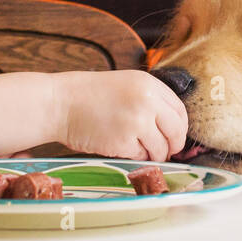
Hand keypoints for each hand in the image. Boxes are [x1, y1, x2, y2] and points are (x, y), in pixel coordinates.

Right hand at [53, 70, 188, 161]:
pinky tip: (119, 146)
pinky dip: (133, 156)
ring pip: (160, 148)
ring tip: (137, 148)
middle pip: (176, 132)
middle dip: (173, 146)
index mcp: (149, 84)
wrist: (61, 103)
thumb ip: (150, 99)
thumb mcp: (125, 85)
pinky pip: (140, 156)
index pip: (180, 111)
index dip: (180, 127)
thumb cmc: (88, 96)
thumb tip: (171, 126)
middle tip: (166, 152)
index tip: (175, 136)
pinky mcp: (124, 142)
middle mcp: (147, 102)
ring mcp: (137, 123)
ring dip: (153, 154)